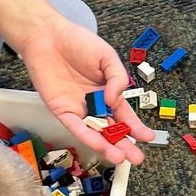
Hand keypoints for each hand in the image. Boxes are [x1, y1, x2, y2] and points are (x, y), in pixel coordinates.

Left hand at [8, 9, 150, 166]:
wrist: (48, 36)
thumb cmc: (77, 42)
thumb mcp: (107, 56)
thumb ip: (117, 78)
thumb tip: (116, 99)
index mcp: (107, 91)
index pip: (124, 114)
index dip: (135, 126)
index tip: (148, 138)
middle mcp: (94, 104)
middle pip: (111, 128)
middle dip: (125, 143)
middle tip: (137, 158)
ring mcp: (78, 109)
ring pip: (95, 132)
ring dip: (108, 146)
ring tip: (121, 158)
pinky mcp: (62, 111)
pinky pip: (76, 127)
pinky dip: (89, 137)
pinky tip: (100, 145)